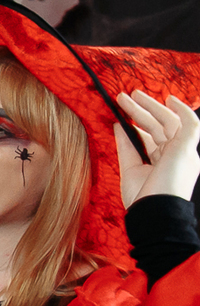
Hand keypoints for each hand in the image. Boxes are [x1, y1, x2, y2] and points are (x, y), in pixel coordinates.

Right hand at [116, 91, 199, 207]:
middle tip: (127, 95)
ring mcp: (149, 162)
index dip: (169, 108)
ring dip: (131, 118)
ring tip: (119, 104)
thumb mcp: (186, 150)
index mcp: (183, 150)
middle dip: (143, 109)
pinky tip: (117, 124)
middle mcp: (167, 154)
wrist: (156, 209)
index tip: (161, 96)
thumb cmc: (174, 180)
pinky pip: (126, 149)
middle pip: (156, 126)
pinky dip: (122, 136)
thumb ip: (188, 126)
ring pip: (140, 134)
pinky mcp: (132, 171)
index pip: (175, 123)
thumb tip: (175, 105)